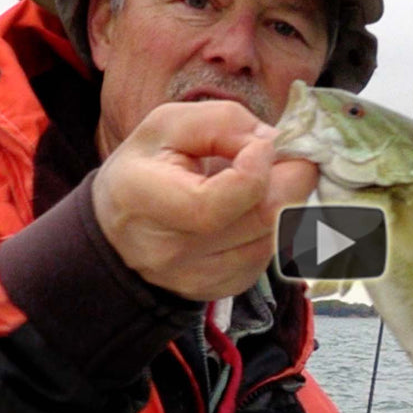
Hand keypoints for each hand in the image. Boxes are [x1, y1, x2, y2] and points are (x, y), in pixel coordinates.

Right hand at [92, 101, 317, 300]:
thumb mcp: (168, 124)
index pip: (217, 202)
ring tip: (271, 179)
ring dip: (288, 203)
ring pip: (276, 238)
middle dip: (293, 178)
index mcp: (145, 199)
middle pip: (262, 220)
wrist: (119, 232)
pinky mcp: (221, 289)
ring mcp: (197, 277)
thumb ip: (222, 122)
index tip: (261, 144)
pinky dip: (276, 229)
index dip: (256, 168)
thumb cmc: (145, 169)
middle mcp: (171, 250)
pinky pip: (270, 256)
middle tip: (292, 155)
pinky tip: (257, 209)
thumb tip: (273, 141)